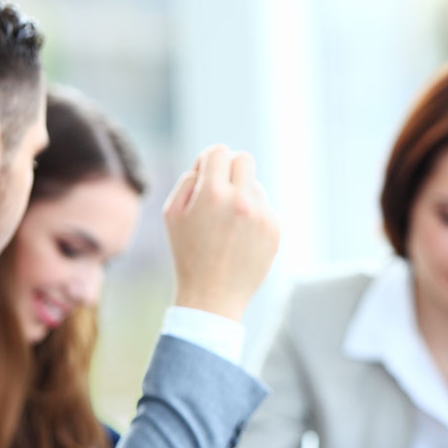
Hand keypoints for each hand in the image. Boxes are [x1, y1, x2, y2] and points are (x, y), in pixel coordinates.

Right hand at [163, 145, 279, 320]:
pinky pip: (265, 208)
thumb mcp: (173, 213)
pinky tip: (240, 238)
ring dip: (242, 196)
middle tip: (220, 190)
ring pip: (255, 186)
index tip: (206, 176)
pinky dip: (253, 216)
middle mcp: (242, 199)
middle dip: (230, 169)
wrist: (213, 295)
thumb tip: (207, 166)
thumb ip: (189, 180)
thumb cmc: (188, 253)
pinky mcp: (275, 229)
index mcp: (213, 193)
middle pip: (243, 159)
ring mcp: (262, 215)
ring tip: (227, 226)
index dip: (209, 161)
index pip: (218, 152)